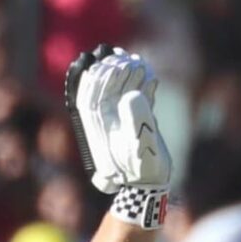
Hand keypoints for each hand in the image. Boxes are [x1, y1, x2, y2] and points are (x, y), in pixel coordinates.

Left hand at [63, 45, 173, 226]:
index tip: (111, 62)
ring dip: (126, 74)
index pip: (90, 95)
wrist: (150, 184)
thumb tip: (131, 95)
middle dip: (111, 70)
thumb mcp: (140, 146)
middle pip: (102, 90)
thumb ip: (137, 121)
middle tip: (123, 57)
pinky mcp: (136, 122)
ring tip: (134, 59)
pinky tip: (147, 73)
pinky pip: (135, 98)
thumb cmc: (143, 170)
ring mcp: (120, 121)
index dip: (98, 76)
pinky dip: (141, 85)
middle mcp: (106, 122)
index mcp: (99, 126)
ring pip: (119, 91)